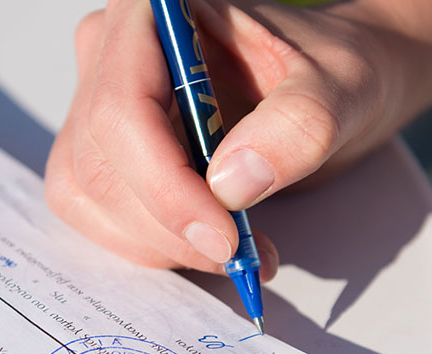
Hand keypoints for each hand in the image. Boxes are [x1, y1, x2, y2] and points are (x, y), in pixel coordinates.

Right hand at [43, 0, 417, 278]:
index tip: (224, 233)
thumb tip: (232, 181)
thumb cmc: (329, 70)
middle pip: (101, 163)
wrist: (328, 91)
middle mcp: (111, 53)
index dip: (165, 183)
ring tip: (238, 248)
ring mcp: (98, 107)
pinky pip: (100, 217)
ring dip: (162, 243)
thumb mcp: (340, 88)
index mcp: (154, 14)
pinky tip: (212, 242)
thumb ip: (297, 124)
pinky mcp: (104, 156)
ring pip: (91, 197)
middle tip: (240, 251)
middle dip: (170, 224)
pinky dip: (157, 247)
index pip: (124, 109)